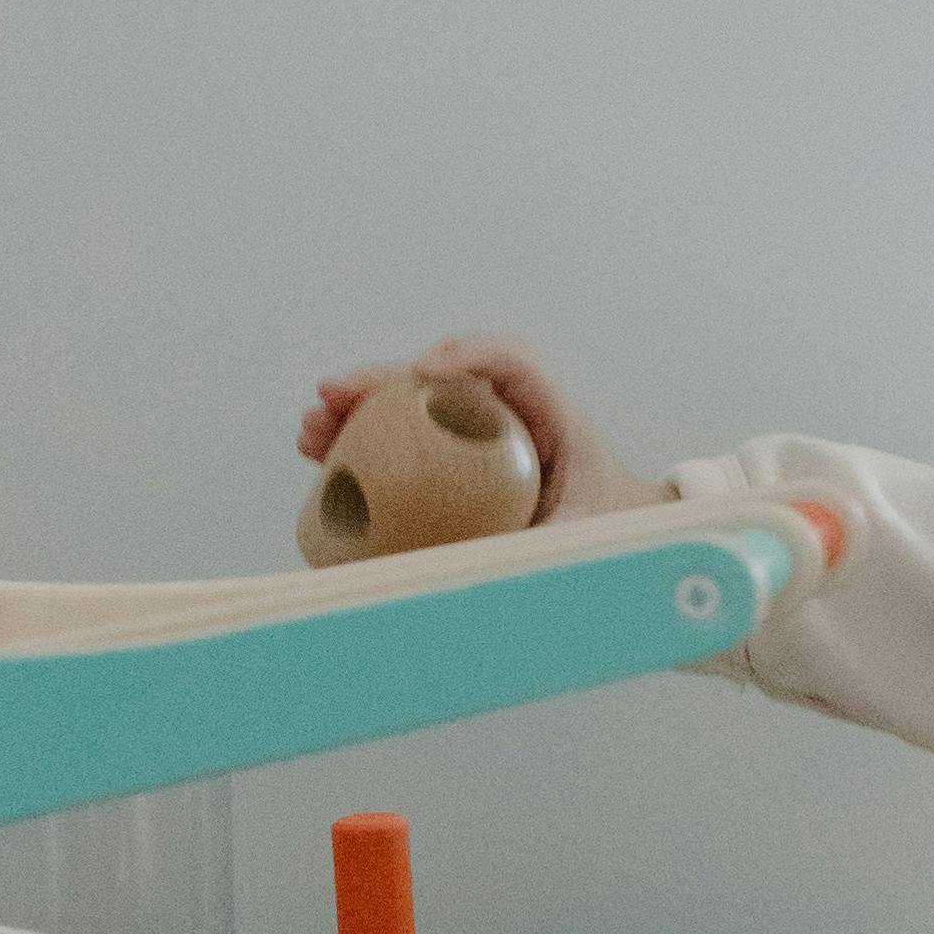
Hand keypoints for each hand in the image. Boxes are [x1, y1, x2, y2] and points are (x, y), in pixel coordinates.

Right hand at [294, 333, 666, 531]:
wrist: (622, 550)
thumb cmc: (609, 539)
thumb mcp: (583, 546)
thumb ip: (547, 555)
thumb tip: (487, 579)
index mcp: (556, 419)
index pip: (513, 363)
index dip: (468, 355)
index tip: (424, 372)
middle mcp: (513, 417)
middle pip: (442, 381)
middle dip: (382, 381)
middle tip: (331, 397)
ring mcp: (480, 437)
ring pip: (414, 407)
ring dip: (360, 408)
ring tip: (311, 427)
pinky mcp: (457, 462)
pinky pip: (407, 442)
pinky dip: (365, 442)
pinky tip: (320, 455)